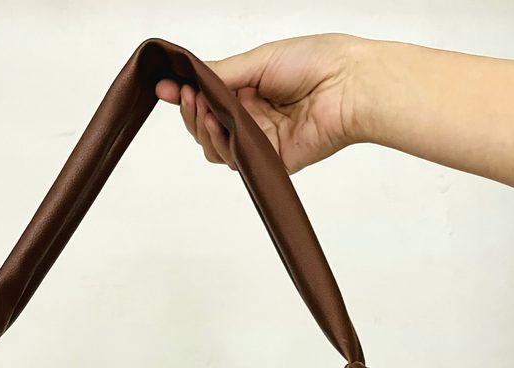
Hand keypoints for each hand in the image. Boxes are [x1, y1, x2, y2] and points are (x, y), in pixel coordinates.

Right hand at [155, 34, 366, 173]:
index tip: (165, 87)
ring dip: (202, 127)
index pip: (209, 100)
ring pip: (215, 146)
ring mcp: (260, 141)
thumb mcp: (258, 59)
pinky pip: (233, 159)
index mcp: (252, 90)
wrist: (348, 84)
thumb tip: (187, 76)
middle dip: (190, 111)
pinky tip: (217, 122)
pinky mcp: (270, 161)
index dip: (186, 96)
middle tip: (185, 95)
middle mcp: (254, 117)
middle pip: (206, 126)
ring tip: (201, 106)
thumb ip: (221, 73)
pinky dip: (220, 142)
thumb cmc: (316, 62)